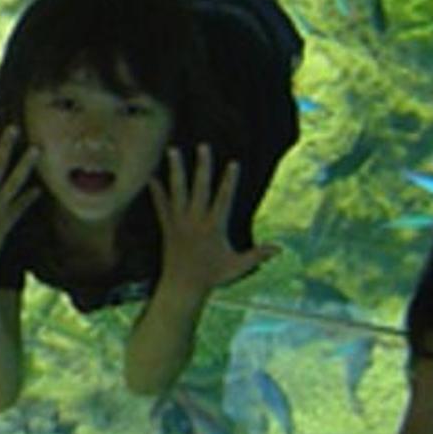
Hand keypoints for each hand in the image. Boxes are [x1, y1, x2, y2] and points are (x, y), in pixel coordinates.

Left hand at [147, 144, 280, 291]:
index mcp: (214, 227)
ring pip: (177, 191)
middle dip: (202, 166)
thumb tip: (280, 249)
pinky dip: (156, 191)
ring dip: (175, 170)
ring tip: (172, 150)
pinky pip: (160, 205)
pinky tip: (151, 176)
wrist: (183, 286)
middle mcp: (195, 221)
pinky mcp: (167, 227)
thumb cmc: (213, 276)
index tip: (233, 163)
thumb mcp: (238, 266)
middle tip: (203, 146)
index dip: (229, 181)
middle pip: (199, 188)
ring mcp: (179, 222)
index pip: (223, 199)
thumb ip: (258, 255)